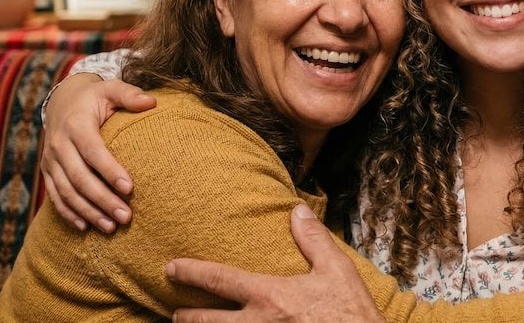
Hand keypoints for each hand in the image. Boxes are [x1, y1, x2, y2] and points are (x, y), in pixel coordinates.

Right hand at [40, 73, 154, 231]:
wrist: (61, 101)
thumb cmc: (95, 97)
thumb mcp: (111, 88)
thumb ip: (130, 94)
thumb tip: (152, 102)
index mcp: (76, 124)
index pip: (93, 151)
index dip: (110, 170)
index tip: (130, 188)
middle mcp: (59, 144)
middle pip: (80, 177)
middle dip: (103, 199)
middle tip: (126, 217)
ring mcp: (50, 160)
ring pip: (67, 192)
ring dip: (88, 211)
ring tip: (111, 227)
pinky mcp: (47, 172)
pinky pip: (55, 197)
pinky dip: (69, 213)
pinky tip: (86, 227)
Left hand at [168, 203, 382, 322]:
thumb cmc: (351, 314)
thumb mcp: (338, 271)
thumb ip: (314, 240)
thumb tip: (298, 211)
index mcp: (270, 296)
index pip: (220, 279)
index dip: (191, 272)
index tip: (172, 268)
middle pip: (207, 321)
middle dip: (186, 316)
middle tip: (174, 313)